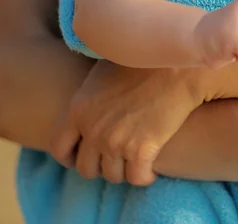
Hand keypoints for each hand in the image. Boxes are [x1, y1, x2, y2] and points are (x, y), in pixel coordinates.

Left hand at [50, 60, 204, 184]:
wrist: (178, 65)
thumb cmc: (145, 61)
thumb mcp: (105, 70)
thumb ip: (90, 94)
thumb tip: (89, 106)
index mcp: (78, 108)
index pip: (59, 147)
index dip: (71, 156)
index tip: (84, 155)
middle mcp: (93, 129)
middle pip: (87, 168)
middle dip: (101, 165)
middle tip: (116, 156)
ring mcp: (116, 141)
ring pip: (113, 175)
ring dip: (123, 170)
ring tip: (134, 159)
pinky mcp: (142, 150)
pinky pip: (138, 178)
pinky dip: (144, 176)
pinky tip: (151, 166)